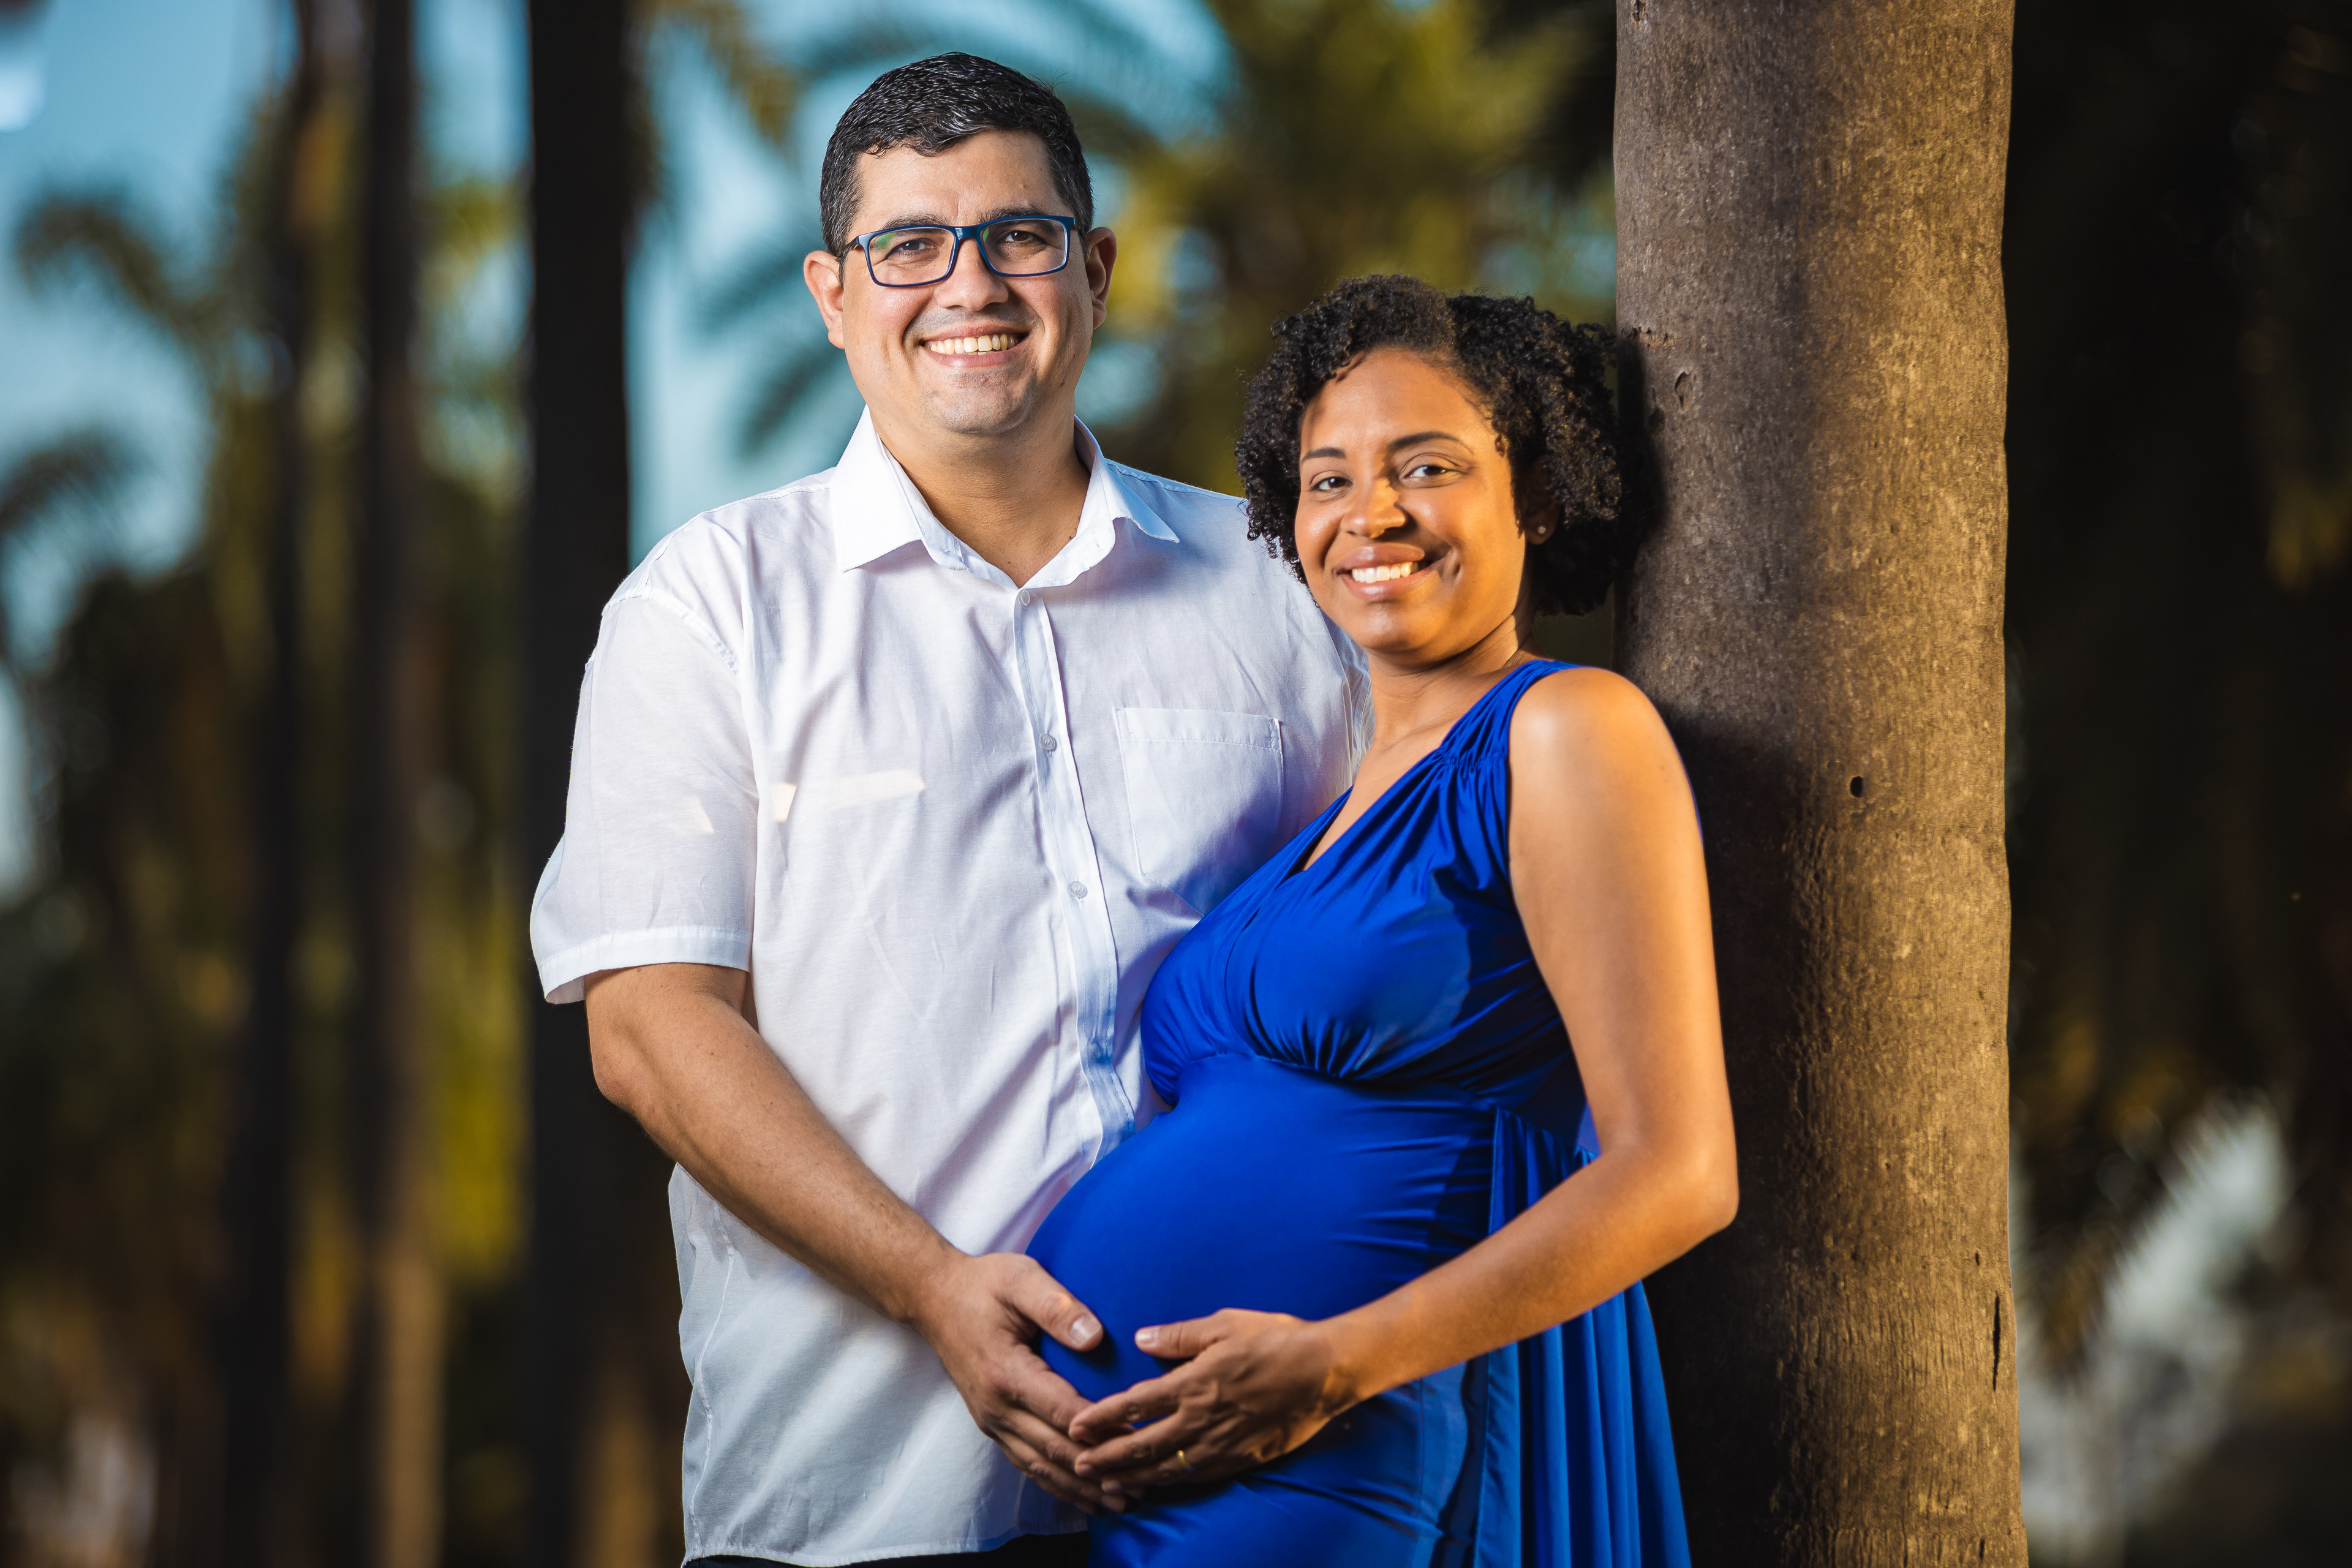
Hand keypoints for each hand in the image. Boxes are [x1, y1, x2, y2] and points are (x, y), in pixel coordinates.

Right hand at [908, 1252, 1123, 1513]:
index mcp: (1007, 1373)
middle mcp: (997, 1407)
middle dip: (1100, 1471)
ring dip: (1081, 1488)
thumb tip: (1094, 1336)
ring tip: (1122, 1504)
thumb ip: (1056, 1306)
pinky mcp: (992, 1425)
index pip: (1064, 1411)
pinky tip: (1083, 1497)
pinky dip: (1056, 1484)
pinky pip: (1026, 1464)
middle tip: (1143, 1485)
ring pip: (1041, 1466)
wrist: (934, 1299)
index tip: (1140, 1442)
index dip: (1102, 1430)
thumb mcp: (1020, 1279)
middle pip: (1055, 1449)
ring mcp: (992, 1421)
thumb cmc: (982, 1285)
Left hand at [1066, 1309, 1354, 1492]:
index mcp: (1195, 1382)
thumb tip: (1141, 1339)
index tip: (1077, 1426)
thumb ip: (1180, 1335)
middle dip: (1108, 1457)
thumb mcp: (1225, 1324)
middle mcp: (1203, 1418)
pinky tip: (1157, 1486)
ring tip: (1107, 1484)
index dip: (1102, 1417)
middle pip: (1144, 1444)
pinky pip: (1198, 1476)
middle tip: (1079, 1465)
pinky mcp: (1242, 1457)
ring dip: (1133, 1476)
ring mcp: (1223, 1443)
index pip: (1136, 1405)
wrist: (1325, 1371)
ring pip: (1168, 1468)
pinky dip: (1171, 1483)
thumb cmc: (1276, 1340)